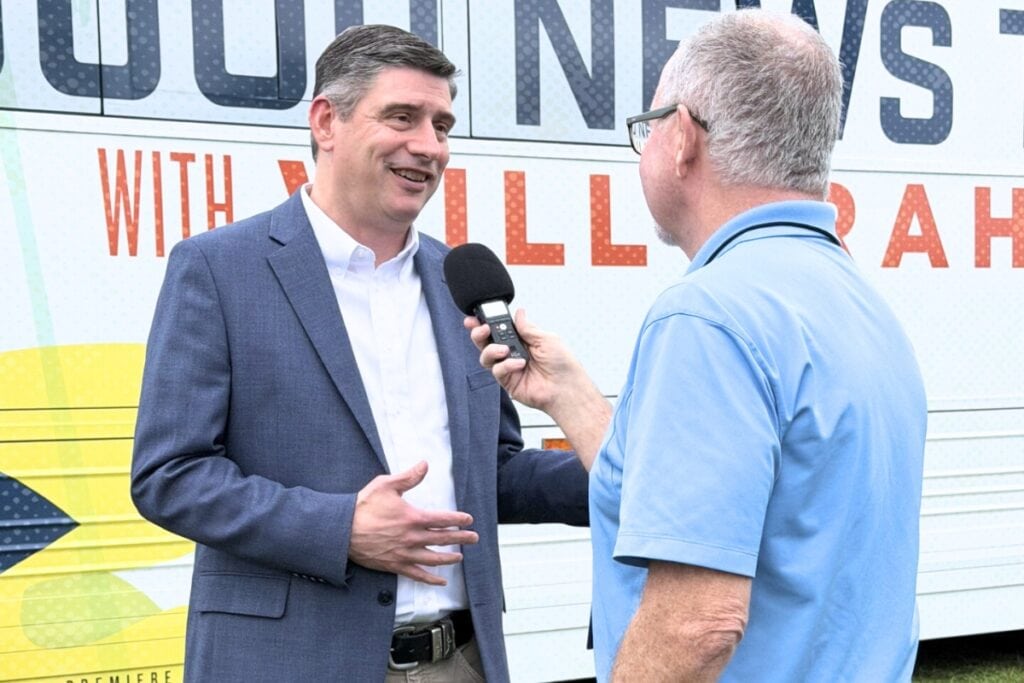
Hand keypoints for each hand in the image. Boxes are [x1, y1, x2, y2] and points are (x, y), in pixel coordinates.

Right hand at [349, 461, 478, 584]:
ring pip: (433, 558)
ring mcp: (404, 554)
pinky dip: (431, 579)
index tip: (469, 520)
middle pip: (443, 539)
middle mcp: (412, 538)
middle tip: (474, 538)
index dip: (458, 519)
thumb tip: (425, 464)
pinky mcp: (395, 565)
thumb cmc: (363, 506)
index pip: (442, 519)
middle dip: (461, 538)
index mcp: (413, 517)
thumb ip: (408, 477)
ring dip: (449, 558)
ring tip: (460, 557)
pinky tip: (441, 581)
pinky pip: (417, 575)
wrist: (342, 530)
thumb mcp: (386, 485)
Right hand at [464, 309, 582, 412]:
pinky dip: (506, 365)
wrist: (566, 388)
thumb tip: (519, 313)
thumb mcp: (546, 338)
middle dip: (479, 333)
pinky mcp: (508, 381)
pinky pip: (497, 370)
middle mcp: (512, 353)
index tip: (477, 317)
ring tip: (505, 349)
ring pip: (486, 356)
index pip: (499, 329)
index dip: (486, 323)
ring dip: (491, 350)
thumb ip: (527, 328)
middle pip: (486, 342)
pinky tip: (519, 365)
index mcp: (521, 340)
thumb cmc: (562, 364)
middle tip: (482, 329)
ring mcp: (509, 368)